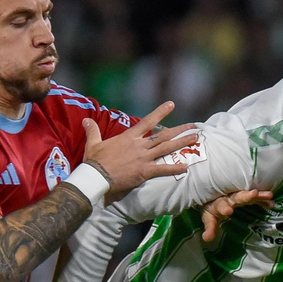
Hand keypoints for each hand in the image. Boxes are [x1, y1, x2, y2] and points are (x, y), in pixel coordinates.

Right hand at [83, 101, 199, 202]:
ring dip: (182, 143)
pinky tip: (186, 167)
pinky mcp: (144, 171)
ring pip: (167, 149)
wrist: (96, 176)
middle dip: (180, 130)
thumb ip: (92, 130)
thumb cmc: (94, 161)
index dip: (160, 112)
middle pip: (163, 135)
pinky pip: (163, 169)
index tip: (172, 105)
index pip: (148, 121)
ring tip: (196, 139)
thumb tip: (86, 120)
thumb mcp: (93, 143)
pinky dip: (175, 168)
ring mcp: (143, 158)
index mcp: (129, 137)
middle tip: (193, 127)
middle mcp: (139, 145)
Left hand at [200, 188, 274, 243]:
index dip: (224, 208)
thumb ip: (210, 228)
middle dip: (246, 196)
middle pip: (238, 197)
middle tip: (253, 194)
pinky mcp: (247, 197)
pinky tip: (272, 202)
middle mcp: (230, 197)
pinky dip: (263, 200)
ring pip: (249, 195)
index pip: (220, 206)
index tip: (228, 211)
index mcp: (219, 204)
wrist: (213, 194)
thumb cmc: (212, 208)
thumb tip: (206, 238)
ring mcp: (239, 196)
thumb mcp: (209, 218)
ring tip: (269, 195)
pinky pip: (256, 198)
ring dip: (258, 196)